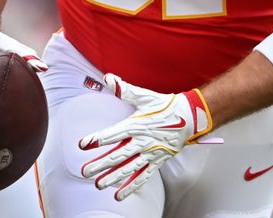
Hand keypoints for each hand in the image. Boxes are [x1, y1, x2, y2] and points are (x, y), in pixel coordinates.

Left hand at [78, 74, 212, 200]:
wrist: (189, 117)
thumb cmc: (165, 106)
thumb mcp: (144, 96)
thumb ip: (125, 90)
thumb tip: (108, 78)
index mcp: (136, 125)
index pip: (113, 134)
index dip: (97, 139)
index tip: (83, 144)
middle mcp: (142, 141)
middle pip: (118, 156)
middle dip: (100, 164)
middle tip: (85, 172)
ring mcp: (150, 153)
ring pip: (129, 168)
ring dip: (113, 178)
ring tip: (99, 184)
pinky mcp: (157, 161)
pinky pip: (144, 176)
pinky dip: (132, 186)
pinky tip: (120, 194)